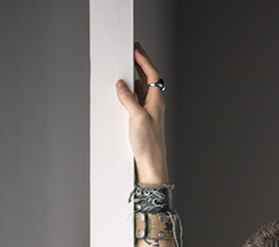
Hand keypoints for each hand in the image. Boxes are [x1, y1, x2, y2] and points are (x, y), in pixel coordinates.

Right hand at [115, 44, 168, 183]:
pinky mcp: (143, 121)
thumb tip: (121, 84)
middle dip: (141, 64)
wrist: (151, 165)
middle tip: (133, 51)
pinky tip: (128, 90)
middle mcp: (155, 105)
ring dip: (136, 76)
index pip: (152, 74)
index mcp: (157, 101)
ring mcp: (150, 113)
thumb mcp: (137, 118)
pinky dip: (133, 91)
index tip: (136, 49)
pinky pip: (138, 99)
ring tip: (129, 65)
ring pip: (143, 88)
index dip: (144, 60)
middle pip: (149, 79)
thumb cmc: (149, 145)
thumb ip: (129, 99)